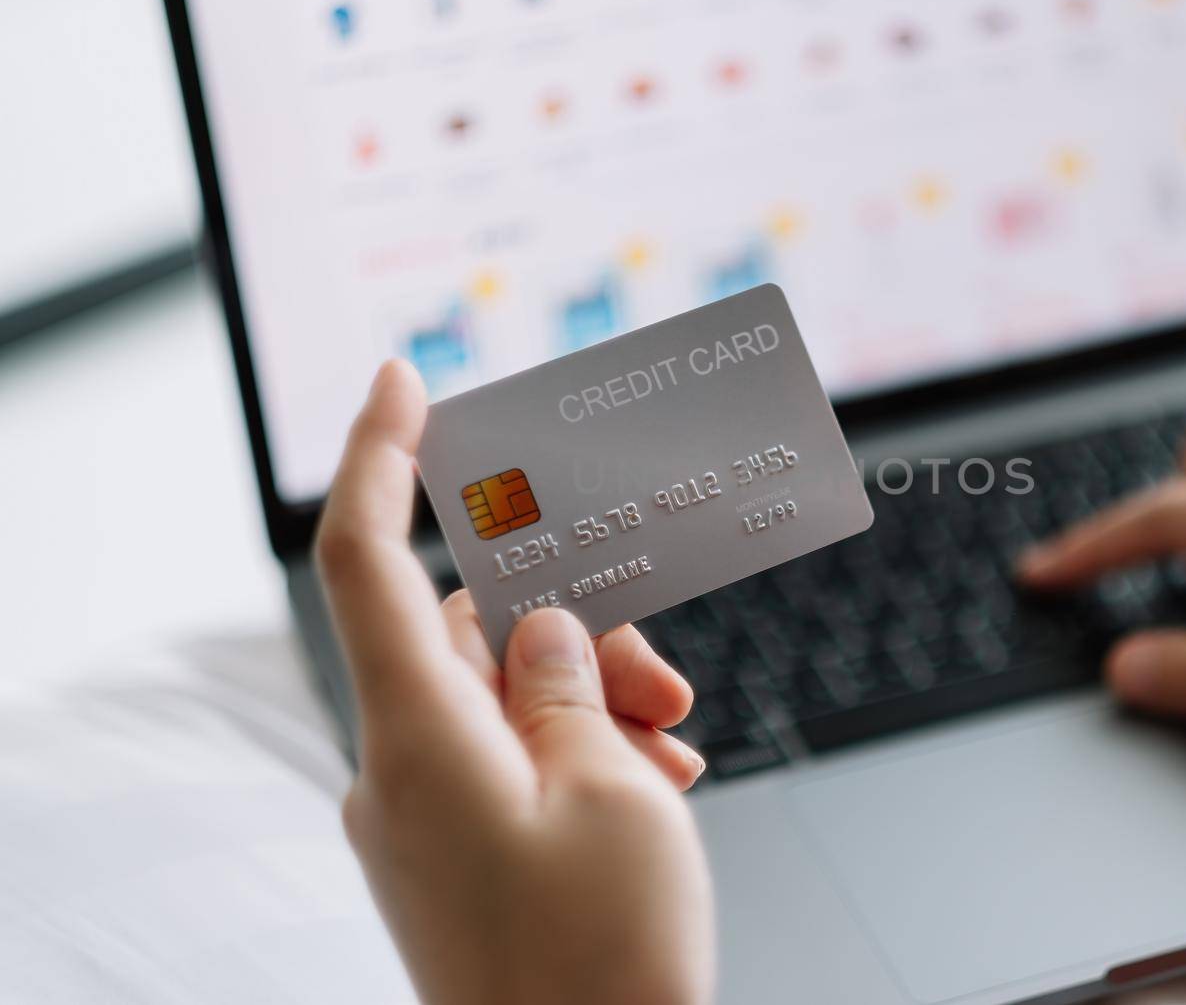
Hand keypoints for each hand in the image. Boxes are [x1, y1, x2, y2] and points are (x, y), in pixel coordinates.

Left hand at [315, 361, 714, 1004]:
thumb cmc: (603, 963)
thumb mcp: (613, 792)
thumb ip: (568, 685)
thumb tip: (538, 629)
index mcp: (419, 742)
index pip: (365, 561)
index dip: (376, 456)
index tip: (401, 379)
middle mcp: (401, 772)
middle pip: (470, 634)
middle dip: (574, 624)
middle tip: (663, 672)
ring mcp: (423, 819)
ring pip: (504, 698)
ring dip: (595, 696)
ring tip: (679, 741)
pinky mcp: (454, 855)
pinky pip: (510, 762)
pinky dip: (580, 749)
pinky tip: (656, 780)